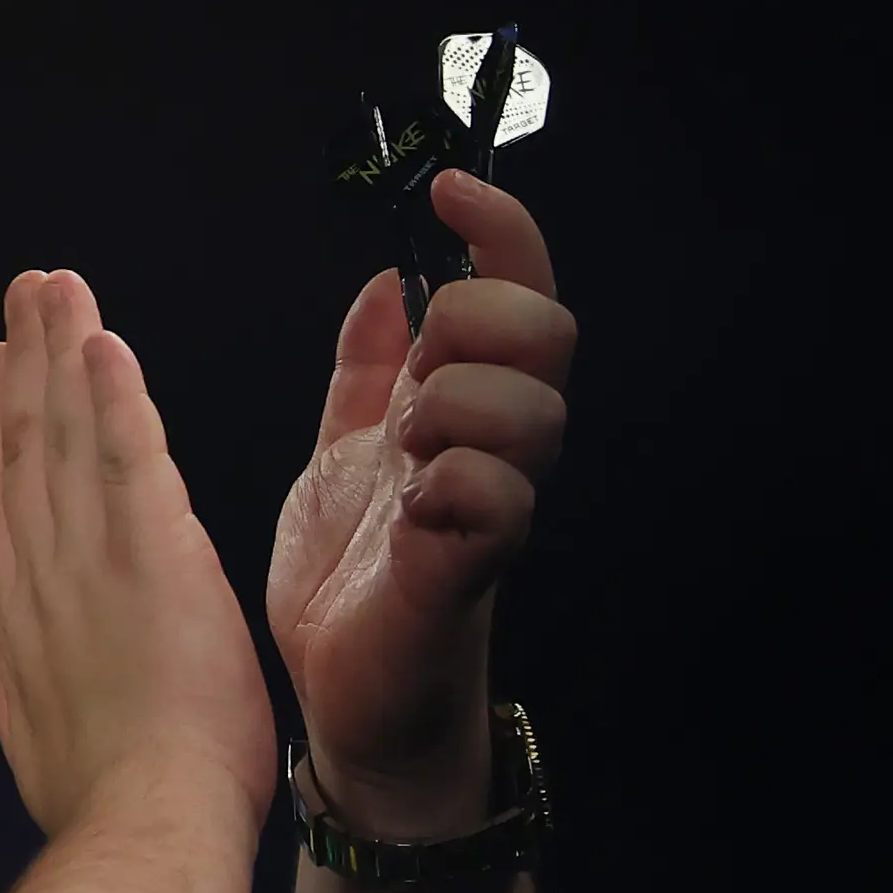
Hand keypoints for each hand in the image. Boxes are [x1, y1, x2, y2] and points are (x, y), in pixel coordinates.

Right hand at [0, 268, 274, 836]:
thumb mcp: (38, 755)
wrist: (145, 835)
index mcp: (24, 628)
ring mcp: (91, 564)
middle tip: (24, 297)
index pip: (3, 512)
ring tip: (56, 286)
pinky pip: (126, 457)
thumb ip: (14, 698)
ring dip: (61, 355)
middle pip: (25, 454)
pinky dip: (113, 396)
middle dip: (24, 369)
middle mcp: (44, 581)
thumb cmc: (104, 815)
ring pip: (68, 439)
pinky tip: (103, 338)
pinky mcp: (151, 557)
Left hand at [267, 173, 574, 832]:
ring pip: (533, 410)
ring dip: (459, 404)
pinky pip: (497, 500)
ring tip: (404, 447)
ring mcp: (489, 508)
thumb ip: (368, 370)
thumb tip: (387, 282)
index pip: (518, 291)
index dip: (501, 230)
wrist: (344, 699)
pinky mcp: (467, 573)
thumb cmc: (354, 583)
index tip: (448, 193)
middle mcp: (492, 449)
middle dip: (479, 320)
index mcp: (459, 407)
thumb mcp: (343, 450)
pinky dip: (451, 483)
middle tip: (419, 368)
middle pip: (548, 334)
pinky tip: (410, 502)